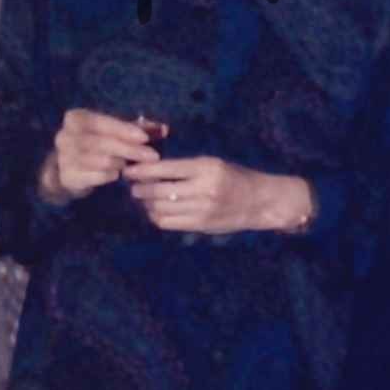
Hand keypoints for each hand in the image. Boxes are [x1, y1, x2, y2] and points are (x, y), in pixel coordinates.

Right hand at [36, 109, 161, 200]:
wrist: (68, 166)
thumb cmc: (97, 142)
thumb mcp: (114, 131)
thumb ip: (138, 128)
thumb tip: (164, 129)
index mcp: (75, 118)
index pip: (101, 122)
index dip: (123, 130)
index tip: (145, 138)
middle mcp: (64, 136)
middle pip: (100, 143)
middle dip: (128, 149)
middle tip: (152, 156)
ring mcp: (63, 158)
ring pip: (98, 161)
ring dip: (119, 163)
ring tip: (131, 165)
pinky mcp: (66, 176)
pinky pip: (93, 177)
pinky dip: (107, 176)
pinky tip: (115, 175)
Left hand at [124, 156, 311, 234]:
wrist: (260, 201)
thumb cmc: (234, 177)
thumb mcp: (213, 164)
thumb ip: (185, 167)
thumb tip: (151, 168)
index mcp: (206, 167)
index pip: (165, 168)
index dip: (142, 170)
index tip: (129, 170)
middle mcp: (203, 189)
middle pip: (159, 191)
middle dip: (140, 189)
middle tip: (133, 185)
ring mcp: (202, 210)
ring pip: (160, 209)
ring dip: (146, 204)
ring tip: (143, 198)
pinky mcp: (201, 226)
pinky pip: (168, 223)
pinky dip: (156, 217)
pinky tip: (156, 211)